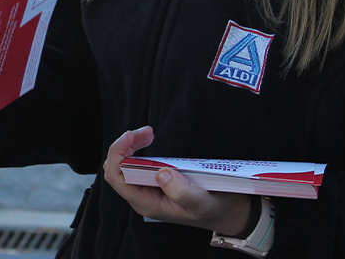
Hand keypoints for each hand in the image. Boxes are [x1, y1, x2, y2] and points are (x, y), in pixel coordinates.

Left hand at [103, 125, 252, 235]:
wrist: (227, 213)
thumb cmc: (215, 210)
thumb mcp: (203, 204)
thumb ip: (183, 193)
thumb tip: (161, 173)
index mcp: (147, 203)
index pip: (116, 178)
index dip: (117, 154)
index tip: (131, 136)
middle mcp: (142, 196)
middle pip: (117, 167)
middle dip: (125, 145)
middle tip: (147, 131)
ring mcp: (147, 188)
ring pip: (125, 163)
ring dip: (132, 144)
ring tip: (149, 132)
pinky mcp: (154, 181)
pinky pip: (136, 162)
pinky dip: (139, 148)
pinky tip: (149, 139)